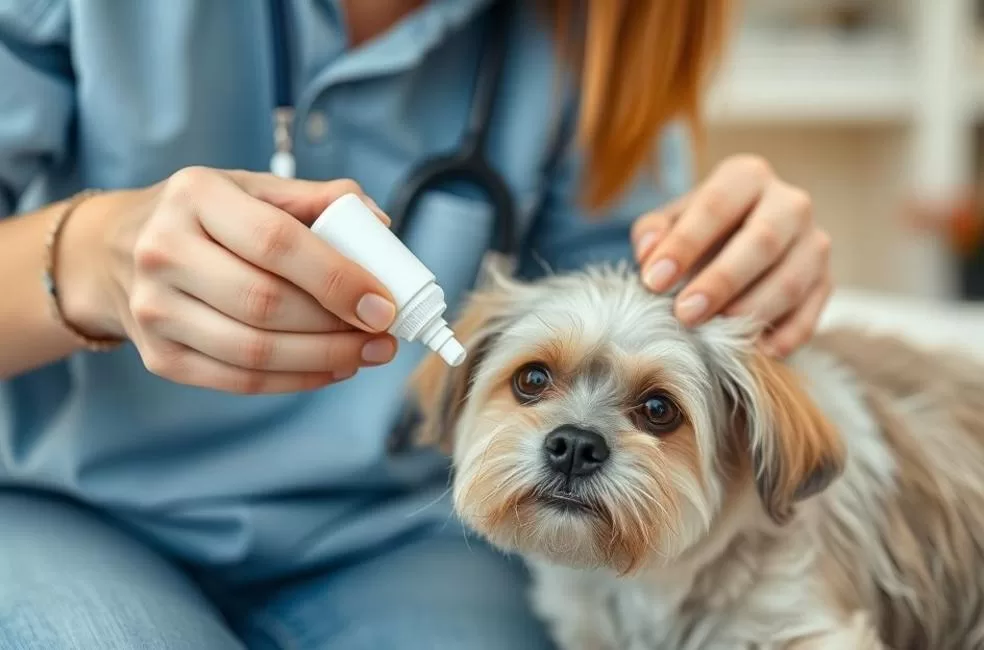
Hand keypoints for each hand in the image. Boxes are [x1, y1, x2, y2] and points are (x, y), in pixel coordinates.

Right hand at [60, 167, 398, 392]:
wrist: (114, 252)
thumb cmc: (203, 219)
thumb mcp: (250, 188)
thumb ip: (316, 200)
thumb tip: (380, 225)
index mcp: (195, 195)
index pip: (277, 243)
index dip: (338, 278)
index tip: (383, 303)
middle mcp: (164, 251)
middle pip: (266, 304)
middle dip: (338, 328)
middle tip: (385, 334)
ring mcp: (154, 310)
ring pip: (254, 351)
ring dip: (325, 359)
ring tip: (366, 353)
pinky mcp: (158, 358)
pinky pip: (239, 381)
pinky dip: (296, 380)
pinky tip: (331, 368)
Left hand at [631, 155, 831, 356]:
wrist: (738, 243)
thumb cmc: (697, 232)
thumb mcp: (669, 222)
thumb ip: (653, 233)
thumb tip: (649, 255)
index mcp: (747, 176)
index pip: (716, 206)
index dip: (684, 244)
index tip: (654, 280)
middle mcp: (790, 203)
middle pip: (763, 241)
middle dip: (722, 281)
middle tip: (685, 314)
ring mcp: (814, 243)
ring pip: (791, 280)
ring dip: (752, 311)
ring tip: (716, 336)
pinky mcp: (825, 282)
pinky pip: (811, 314)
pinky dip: (784, 337)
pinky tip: (754, 352)